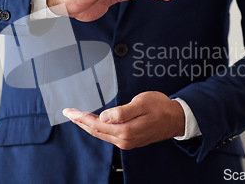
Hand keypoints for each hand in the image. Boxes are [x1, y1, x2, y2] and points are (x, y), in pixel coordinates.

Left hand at [62, 91, 184, 149]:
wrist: (177, 119)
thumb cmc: (161, 107)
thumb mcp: (142, 103)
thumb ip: (122, 111)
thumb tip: (103, 116)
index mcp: (126, 131)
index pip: (96, 124)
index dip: (81, 117)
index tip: (69, 111)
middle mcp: (124, 140)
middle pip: (96, 131)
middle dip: (80, 121)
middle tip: (68, 112)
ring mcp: (127, 142)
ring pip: (101, 134)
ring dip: (87, 125)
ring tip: (76, 117)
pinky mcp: (130, 140)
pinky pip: (108, 135)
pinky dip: (97, 128)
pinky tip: (93, 123)